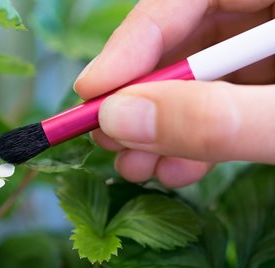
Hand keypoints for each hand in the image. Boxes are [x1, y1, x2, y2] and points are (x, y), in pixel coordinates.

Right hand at [74, 0, 274, 186]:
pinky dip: (191, 142)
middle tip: (107, 135)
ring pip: (194, 81)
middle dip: (139, 97)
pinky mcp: (266, 90)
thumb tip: (121, 120)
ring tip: (136, 166)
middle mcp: (266, 17)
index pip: (182, 0)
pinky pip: (219, 107)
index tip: (92, 92)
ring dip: (157, 129)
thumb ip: (217, 115)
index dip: (130, 43)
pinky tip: (175, 170)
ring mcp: (267, 56)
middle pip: (181, 42)